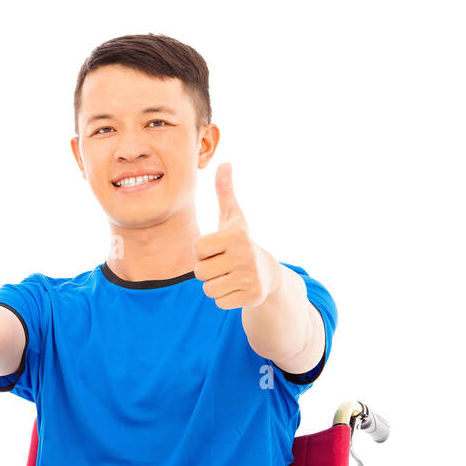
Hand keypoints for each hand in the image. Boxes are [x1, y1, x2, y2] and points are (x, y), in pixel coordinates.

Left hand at [192, 163, 281, 309]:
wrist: (267, 272)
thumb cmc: (240, 242)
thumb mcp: (233, 217)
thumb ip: (224, 192)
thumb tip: (224, 162)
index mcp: (236, 236)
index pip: (197, 248)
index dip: (203, 250)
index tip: (217, 248)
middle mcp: (244, 256)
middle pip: (200, 272)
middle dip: (207, 269)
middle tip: (223, 264)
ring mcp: (249, 278)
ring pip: (208, 289)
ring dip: (214, 284)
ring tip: (228, 275)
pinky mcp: (251, 297)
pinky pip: (219, 302)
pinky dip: (224, 297)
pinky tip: (236, 287)